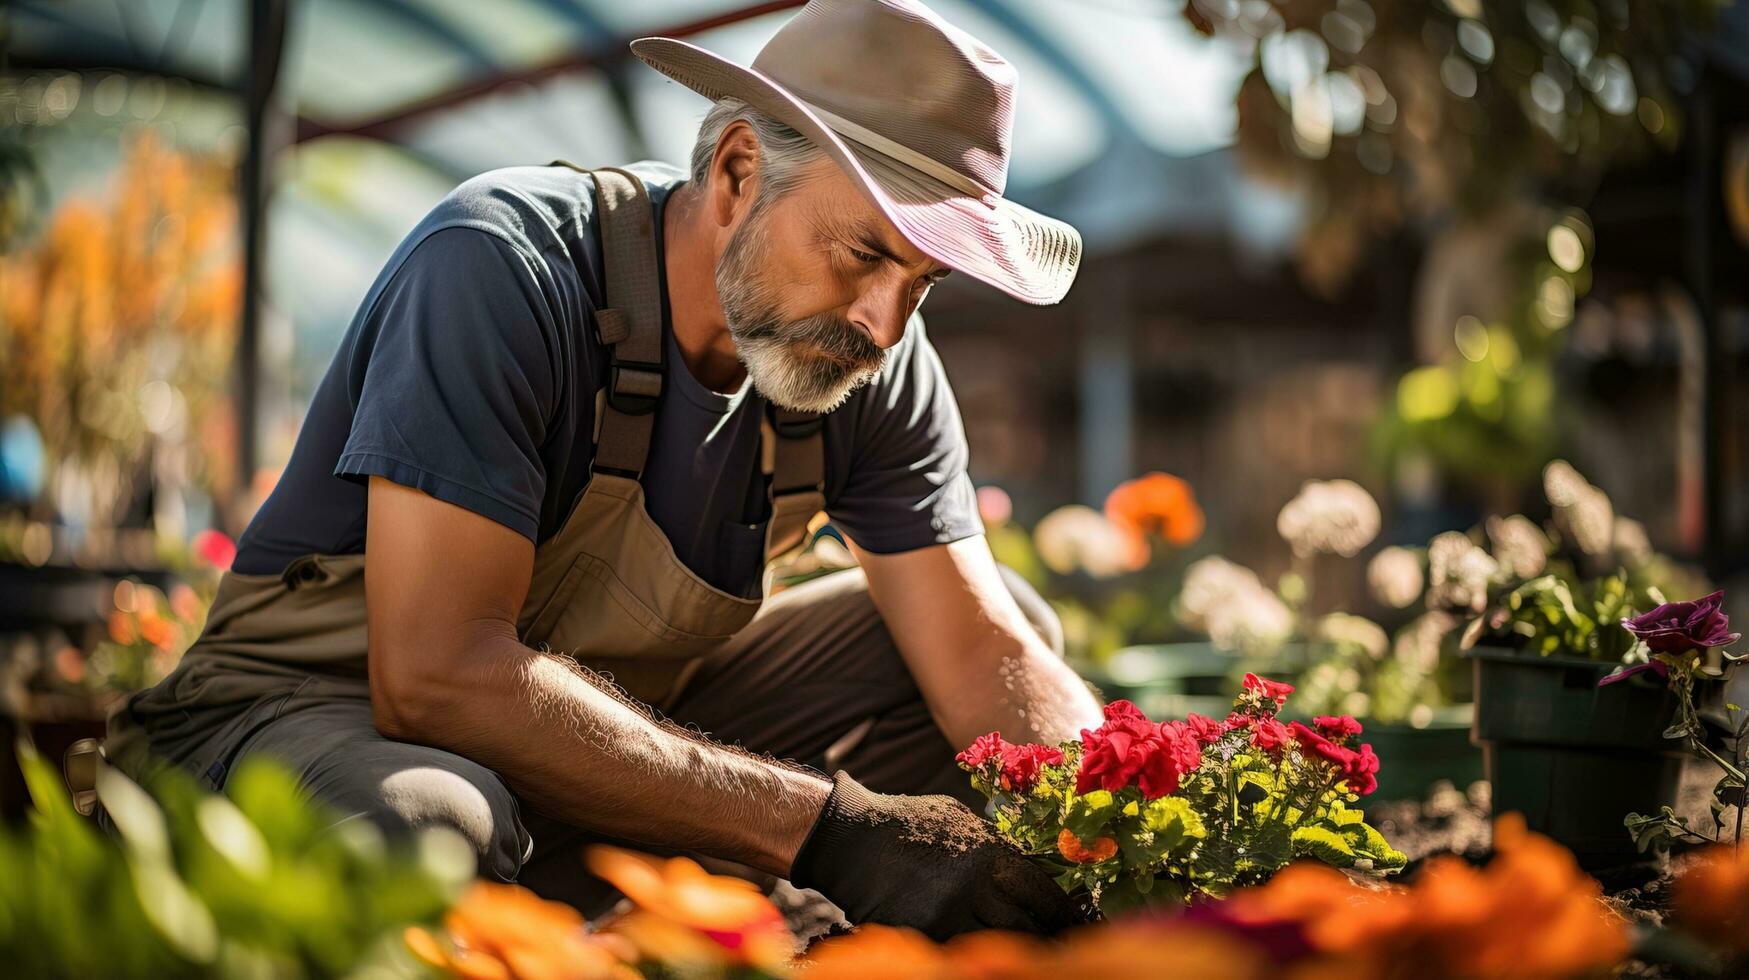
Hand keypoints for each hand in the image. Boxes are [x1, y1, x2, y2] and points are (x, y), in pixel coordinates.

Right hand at [788, 771, 1081, 939]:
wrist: (851, 838)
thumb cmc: (910, 823)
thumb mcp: (961, 822)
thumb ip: (996, 847)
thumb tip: (1035, 869)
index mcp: (988, 854)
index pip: (1043, 893)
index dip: (1066, 913)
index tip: (1081, 924)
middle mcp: (974, 886)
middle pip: (1026, 927)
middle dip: (1048, 938)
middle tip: (1064, 948)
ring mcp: (948, 914)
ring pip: (997, 945)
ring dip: (1015, 950)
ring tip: (1032, 954)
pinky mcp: (924, 934)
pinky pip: (961, 950)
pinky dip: (978, 953)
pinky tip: (988, 954)